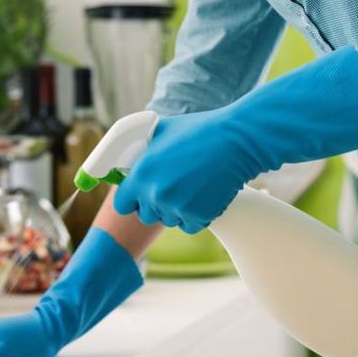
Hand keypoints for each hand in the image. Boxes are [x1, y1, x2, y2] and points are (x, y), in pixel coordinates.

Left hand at [114, 107, 250, 233]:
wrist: (235, 141)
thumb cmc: (199, 131)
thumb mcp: (161, 131)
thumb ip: (143, 151)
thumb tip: (133, 158)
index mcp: (141, 174)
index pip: (122, 204)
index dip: (130, 199)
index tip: (138, 196)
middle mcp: (156, 194)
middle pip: (145, 216)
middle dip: (154, 205)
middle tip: (170, 189)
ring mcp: (177, 208)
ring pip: (169, 220)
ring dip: (176, 210)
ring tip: (191, 187)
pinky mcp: (199, 216)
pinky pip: (189, 225)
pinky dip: (195, 215)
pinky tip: (203, 194)